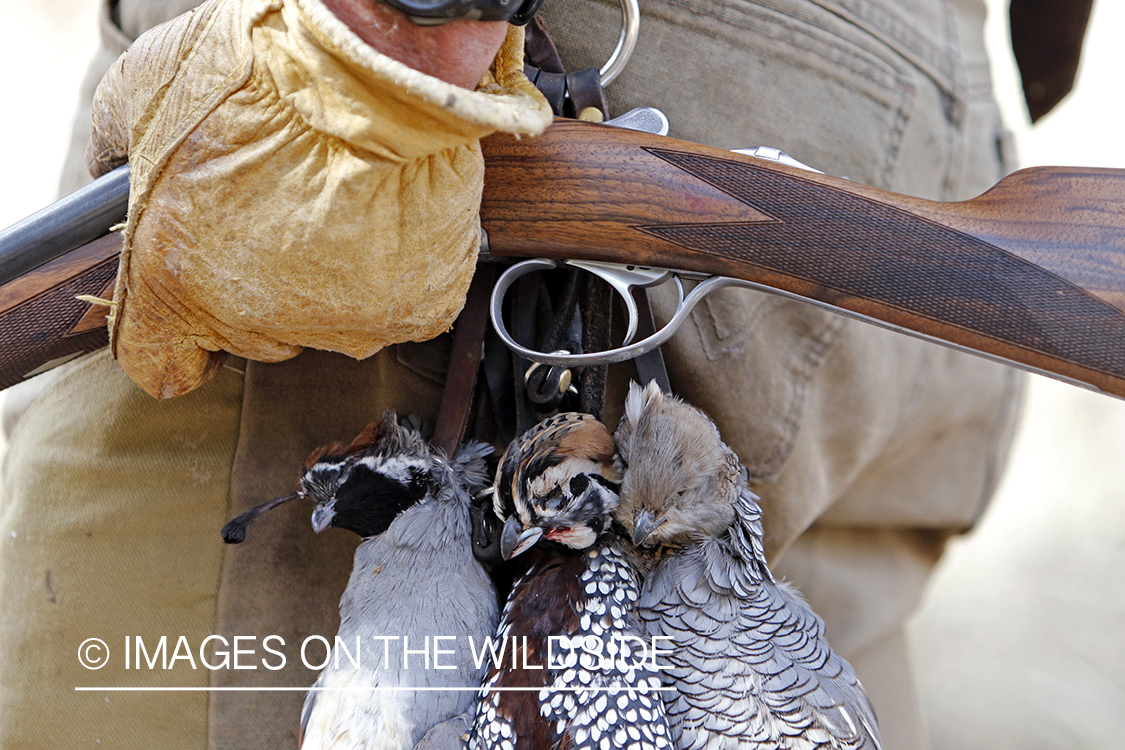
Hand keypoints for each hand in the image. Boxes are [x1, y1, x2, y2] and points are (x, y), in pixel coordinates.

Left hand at [87, 0, 549, 398]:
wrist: (377, 67)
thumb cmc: (263, 72)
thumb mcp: (143, 92)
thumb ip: (115, 154)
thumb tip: (113, 170)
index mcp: (179, 284)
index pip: (159, 363)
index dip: (171, 338)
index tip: (187, 320)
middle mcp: (263, 321)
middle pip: (251, 335)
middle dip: (255, 284)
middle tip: (276, 209)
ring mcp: (348, 323)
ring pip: (328, 321)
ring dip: (329, 278)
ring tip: (339, 202)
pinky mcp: (416, 311)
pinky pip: (397, 307)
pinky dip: (394, 272)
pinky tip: (386, 216)